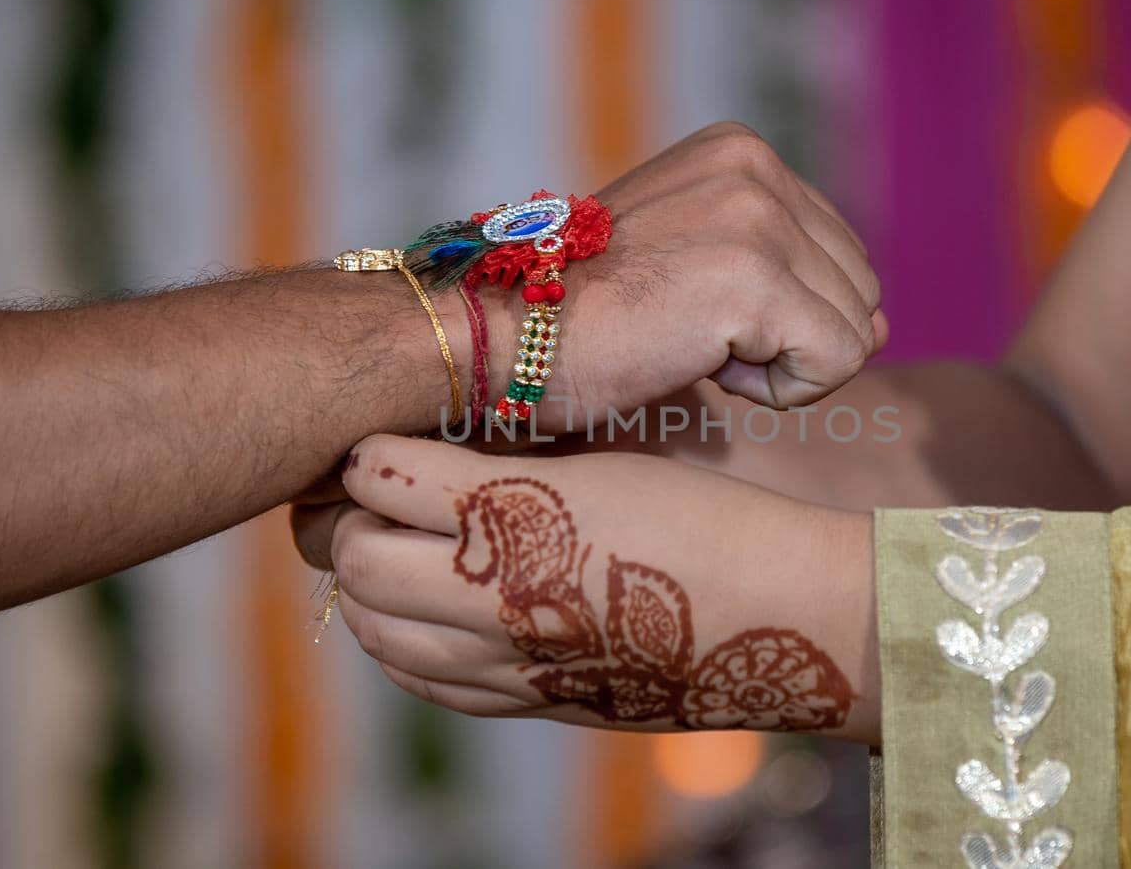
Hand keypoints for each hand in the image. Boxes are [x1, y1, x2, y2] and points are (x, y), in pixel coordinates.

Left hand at [293, 434, 880, 743]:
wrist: (780, 614)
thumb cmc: (707, 512)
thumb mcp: (609, 455)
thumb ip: (519, 448)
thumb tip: (443, 428)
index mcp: (519, 509)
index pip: (378, 473)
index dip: (368, 451)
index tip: (383, 438)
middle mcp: (496, 591)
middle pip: (357, 556)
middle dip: (350, 520)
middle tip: (374, 496)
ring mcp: (507, 658)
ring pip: (375, 625)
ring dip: (367, 583)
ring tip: (396, 549)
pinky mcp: (529, 701)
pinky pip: (421, 680)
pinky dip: (399, 641)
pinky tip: (425, 611)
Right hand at [470, 122, 885, 427]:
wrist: (499, 335)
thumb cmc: (584, 317)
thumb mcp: (694, 264)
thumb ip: (788, 276)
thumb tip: (883, 327)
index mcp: (741, 152)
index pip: (838, 252)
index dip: (781, 312)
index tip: (694, 312)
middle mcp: (756, 167)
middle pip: (859, 288)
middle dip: (790, 337)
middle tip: (692, 334)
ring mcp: (758, 218)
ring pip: (856, 329)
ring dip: (782, 365)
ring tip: (692, 344)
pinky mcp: (756, 279)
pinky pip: (838, 362)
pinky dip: (784, 391)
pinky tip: (707, 367)